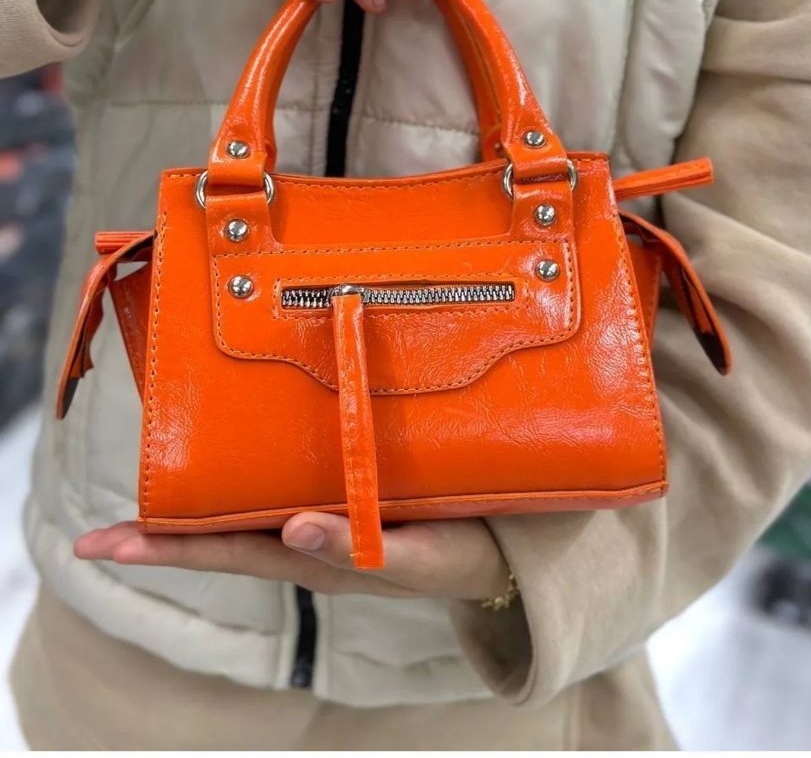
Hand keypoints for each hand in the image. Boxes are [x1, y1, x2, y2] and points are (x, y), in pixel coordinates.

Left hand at [75, 513, 510, 600]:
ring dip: (190, 515)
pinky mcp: (342, 501)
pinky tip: (223, 466)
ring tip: (139, 509)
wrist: (501, 550)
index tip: (112, 544)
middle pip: (224, 540)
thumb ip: (362, 549)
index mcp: (322, 556)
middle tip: (96, 539)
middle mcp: (310, 541)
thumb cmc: (463, 553)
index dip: (172, 547)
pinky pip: (279, 494)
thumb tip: (295, 528)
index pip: (233, 551)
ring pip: (245, 519)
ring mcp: (323, 525)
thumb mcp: (421, 557)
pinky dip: (240, 485)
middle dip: (161, 539)